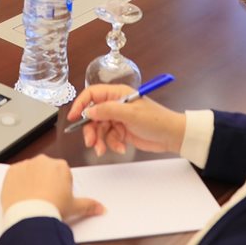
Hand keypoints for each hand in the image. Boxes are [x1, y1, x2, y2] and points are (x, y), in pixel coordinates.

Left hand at [0, 156, 103, 222]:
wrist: (31, 216)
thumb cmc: (52, 209)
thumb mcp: (74, 207)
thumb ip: (89, 205)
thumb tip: (101, 208)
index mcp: (60, 166)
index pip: (61, 173)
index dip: (59, 187)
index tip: (57, 197)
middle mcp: (43, 161)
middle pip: (45, 170)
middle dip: (45, 182)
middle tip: (45, 199)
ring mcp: (26, 165)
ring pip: (29, 171)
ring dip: (30, 181)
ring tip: (32, 199)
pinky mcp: (11, 171)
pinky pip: (14, 175)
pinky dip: (16, 183)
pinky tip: (21, 196)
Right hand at [66, 84, 186, 157]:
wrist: (172, 136)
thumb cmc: (156, 120)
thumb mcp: (130, 114)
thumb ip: (108, 111)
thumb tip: (88, 111)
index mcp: (117, 94)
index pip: (92, 95)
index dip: (81, 104)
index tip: (73, 117)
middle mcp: (115, 105)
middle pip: (93, 115)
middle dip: (90, 130)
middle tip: (91, 142)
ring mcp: (118, 118)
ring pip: (99, 129)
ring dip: (100, 140)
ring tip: (103, 150)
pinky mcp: (121, 131)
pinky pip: (108, 138)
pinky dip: (112, 144)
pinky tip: (121, 148)